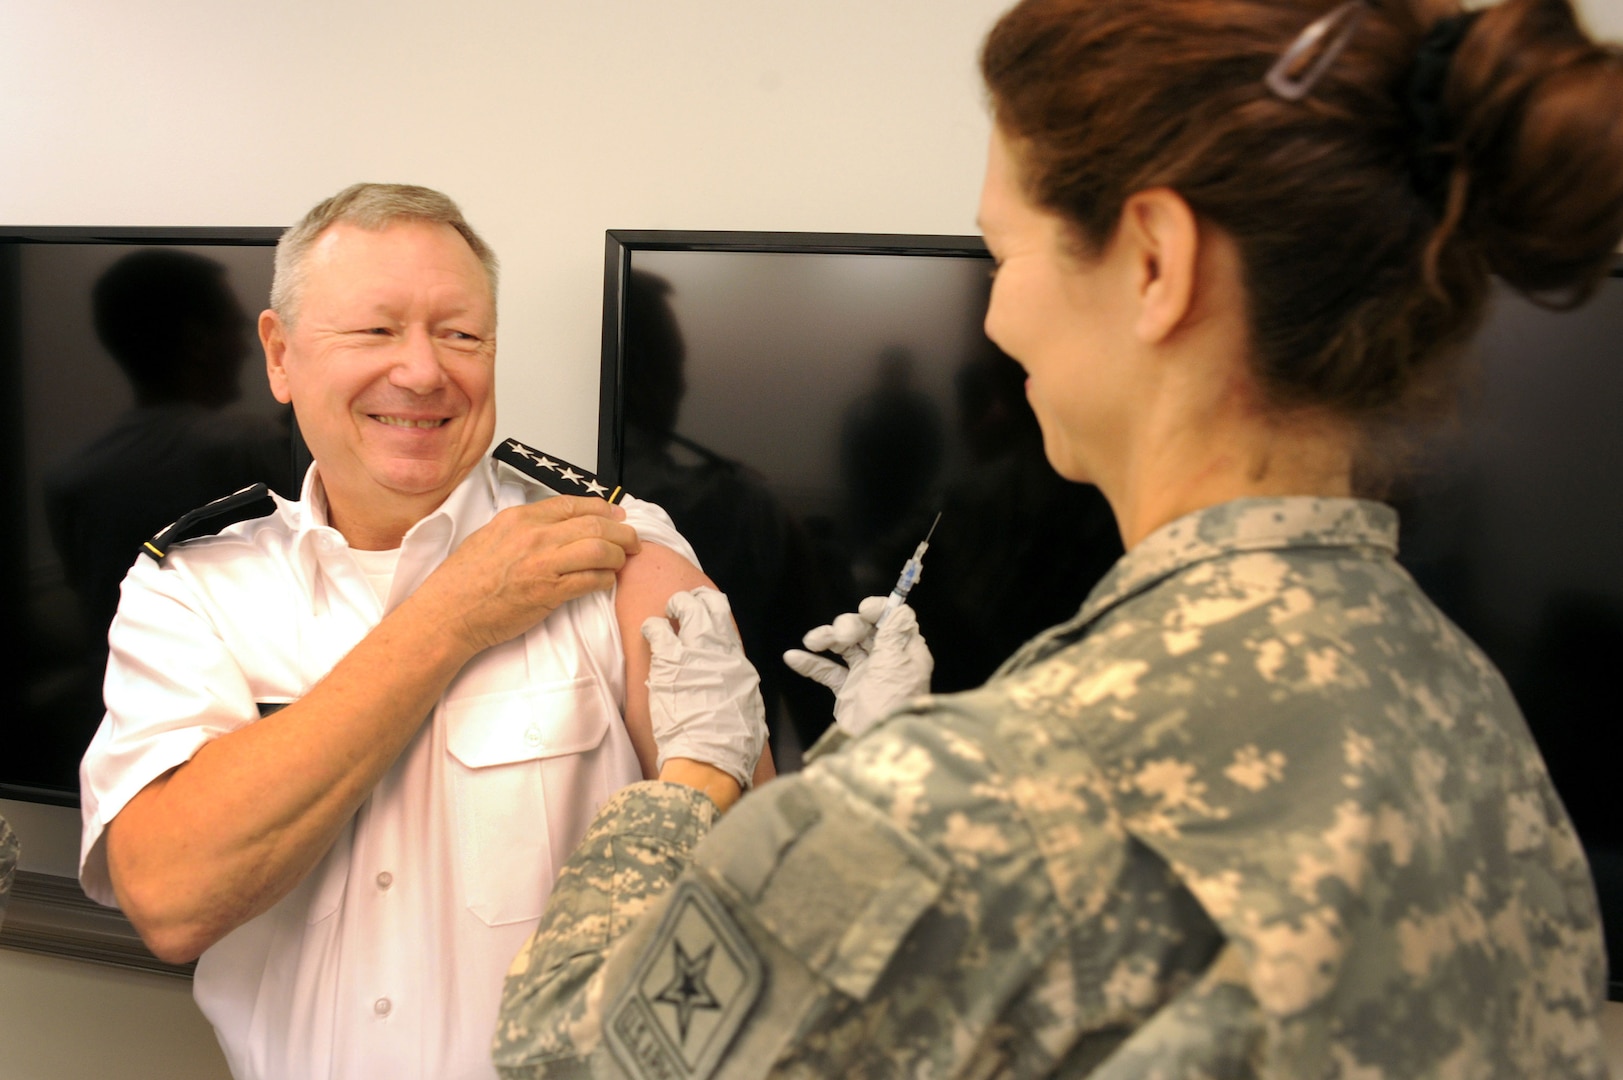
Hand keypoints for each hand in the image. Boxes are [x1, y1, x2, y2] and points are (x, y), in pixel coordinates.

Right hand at [413, 495, 641, 658]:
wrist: (448, 613)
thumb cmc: (462, 581)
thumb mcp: (490, 536)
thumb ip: (523, 528)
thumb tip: (553, 526)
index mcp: (519, 518)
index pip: (573, 504)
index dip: (602, 509)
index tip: (615, 515)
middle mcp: (534, 535)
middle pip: (595, 525)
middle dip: (622, 532)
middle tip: (632, 540)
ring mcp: (543, 563)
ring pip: (600, 549)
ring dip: (619, 555)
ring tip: (623, 561)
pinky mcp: (550, 592)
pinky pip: (592, 579)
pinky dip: (605, 579)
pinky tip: (605, 581)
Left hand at [641, 587, 768, 789]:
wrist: (708, 756)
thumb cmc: (731, 744)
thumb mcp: (748, 711)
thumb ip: (740, 691)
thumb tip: (735, 689)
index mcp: (738, 663)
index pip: (727, 624)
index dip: (715, 609)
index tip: (708, 607)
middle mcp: (718, 651)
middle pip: (708, 607)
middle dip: (696, 599)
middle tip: (685, 602)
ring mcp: (693, 653)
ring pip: (685, 608)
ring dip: (675, 607)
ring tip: (667, 613)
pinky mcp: (668, 662)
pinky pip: (657, 629)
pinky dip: (653, 626)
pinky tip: (650, 629)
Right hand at [783, 596, 931, 737]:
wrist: (872, 747)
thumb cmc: (889, 705)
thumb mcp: (895, 665)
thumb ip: (894, 634)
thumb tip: (900, 609)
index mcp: (906, 653)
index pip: (894, 620)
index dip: (878, 610)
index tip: (863, 610)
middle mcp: (888, 661)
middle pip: (866, 630)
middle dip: (849, 626)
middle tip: (839, 636)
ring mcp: (867, 675)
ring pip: (845, 647)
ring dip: (827, 639)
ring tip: (811, 641)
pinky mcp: (848, 691)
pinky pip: (828, 671)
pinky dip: (811, 663)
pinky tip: (793, 657)